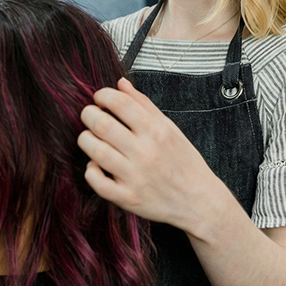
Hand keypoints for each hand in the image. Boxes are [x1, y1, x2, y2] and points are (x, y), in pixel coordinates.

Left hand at [77, 77, 213, 230]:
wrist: (199, 201)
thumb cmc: (184, 162)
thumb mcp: (169, 128)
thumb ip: (143, 104)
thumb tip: (120, 84)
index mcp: (156, 131)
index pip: (120, 103)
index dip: (103, 95)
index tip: (100, 98)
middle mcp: (145, 152)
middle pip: (102, 125)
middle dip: (88, 114)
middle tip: (90, 115)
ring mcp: (135, 177)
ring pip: (95, 152)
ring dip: (86, 140)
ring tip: (91, 138)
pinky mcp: (128, 198)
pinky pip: (97, 182)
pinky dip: (91, 171)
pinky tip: (96, 165)